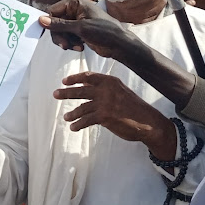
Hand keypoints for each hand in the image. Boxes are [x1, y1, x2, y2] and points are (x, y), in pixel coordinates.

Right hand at [38, 0, 139, 59]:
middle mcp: (74, 9)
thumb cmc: (104, 31)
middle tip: (65, 46)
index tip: (56, 37)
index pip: (53, 11)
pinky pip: (67, 36)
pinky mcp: (79, 30)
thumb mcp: (80, 28)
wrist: (119, 44)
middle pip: (55, 22)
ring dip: (66, 41)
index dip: (51, 24)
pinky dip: (71, 43)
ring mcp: (76, 20)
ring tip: (77, 47)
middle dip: (60, 35)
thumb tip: (41, 20)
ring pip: (60, 31)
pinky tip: (80, 47)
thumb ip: (59, 24)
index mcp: (74, 2)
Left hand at [54, 72, 175, 159]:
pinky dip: (78, 124)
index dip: (75, 78)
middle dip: (66, 93)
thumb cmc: (135, 107)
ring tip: (66, 117)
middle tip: (55, 94)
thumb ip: (106, 88)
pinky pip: (86, 120)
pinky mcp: (104, 116)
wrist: (149, 122)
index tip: (65, 81)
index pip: (88, 76)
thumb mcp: (121, 91)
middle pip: (81, 90)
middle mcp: (106, 90)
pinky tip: (74, 127)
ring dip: (72, 113)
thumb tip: (87, 87)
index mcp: (110, 81)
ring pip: (81, 107)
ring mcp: (104, 103)